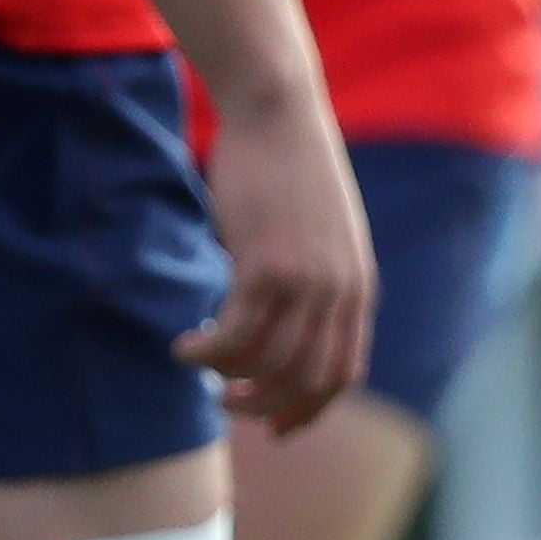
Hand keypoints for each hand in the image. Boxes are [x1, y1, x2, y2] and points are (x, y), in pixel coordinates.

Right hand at [178, 87, 374, 433]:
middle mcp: (340, 292)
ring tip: (193, 366)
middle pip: (307, 379)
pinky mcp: (267, 264)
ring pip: (270, 362)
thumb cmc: (287, 166)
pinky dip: (208, 351)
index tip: (273, 427)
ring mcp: (307, 280)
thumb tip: (278, 316)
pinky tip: (183, 345)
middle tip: (225, 403)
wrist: (278, 112)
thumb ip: (310, 277)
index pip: (342, 373)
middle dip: (264, 405)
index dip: (307, 409)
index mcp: (357, 288)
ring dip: (228, 379)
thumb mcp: (316, 232)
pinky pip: (237, 331)